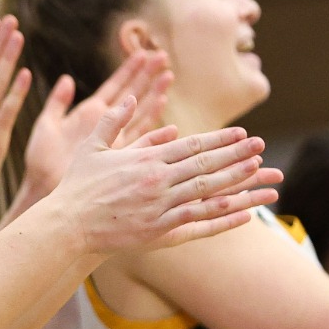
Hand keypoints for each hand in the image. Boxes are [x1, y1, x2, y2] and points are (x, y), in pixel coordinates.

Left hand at [15, 50, 174, 204]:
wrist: (42, 189)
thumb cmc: (40, 161)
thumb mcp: (46, 127)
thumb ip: (57, 103)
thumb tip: (68, 79)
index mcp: (88, 114)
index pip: (114, 87)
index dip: (128, 70)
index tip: (143, 53)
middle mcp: (104, 126)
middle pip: (131, 96)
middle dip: (146, 77)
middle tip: (163, 58)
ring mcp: (113, 141)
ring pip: (138, 113)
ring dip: (153, 95)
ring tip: (168, 77)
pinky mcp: (117, 158)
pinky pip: (138, 137)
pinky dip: (151, 123)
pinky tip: (163, 109)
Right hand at [47, 97, 280, 256]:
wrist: (68, 224)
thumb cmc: (76, 186)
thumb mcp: (92, 146)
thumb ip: (114, 121)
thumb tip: (132, 98)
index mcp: (145, 159)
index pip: (191, 145)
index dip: (219, 140)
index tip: (241, 134)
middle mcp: (158, 180)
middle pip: (206, 164)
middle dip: (236, 155)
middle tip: (261, 146)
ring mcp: (161, 206)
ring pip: (207, 191)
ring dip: (236, 181)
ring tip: (260, 172)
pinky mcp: (159, 230)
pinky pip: (199, 221)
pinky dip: (223, 217)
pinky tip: (244, 212)